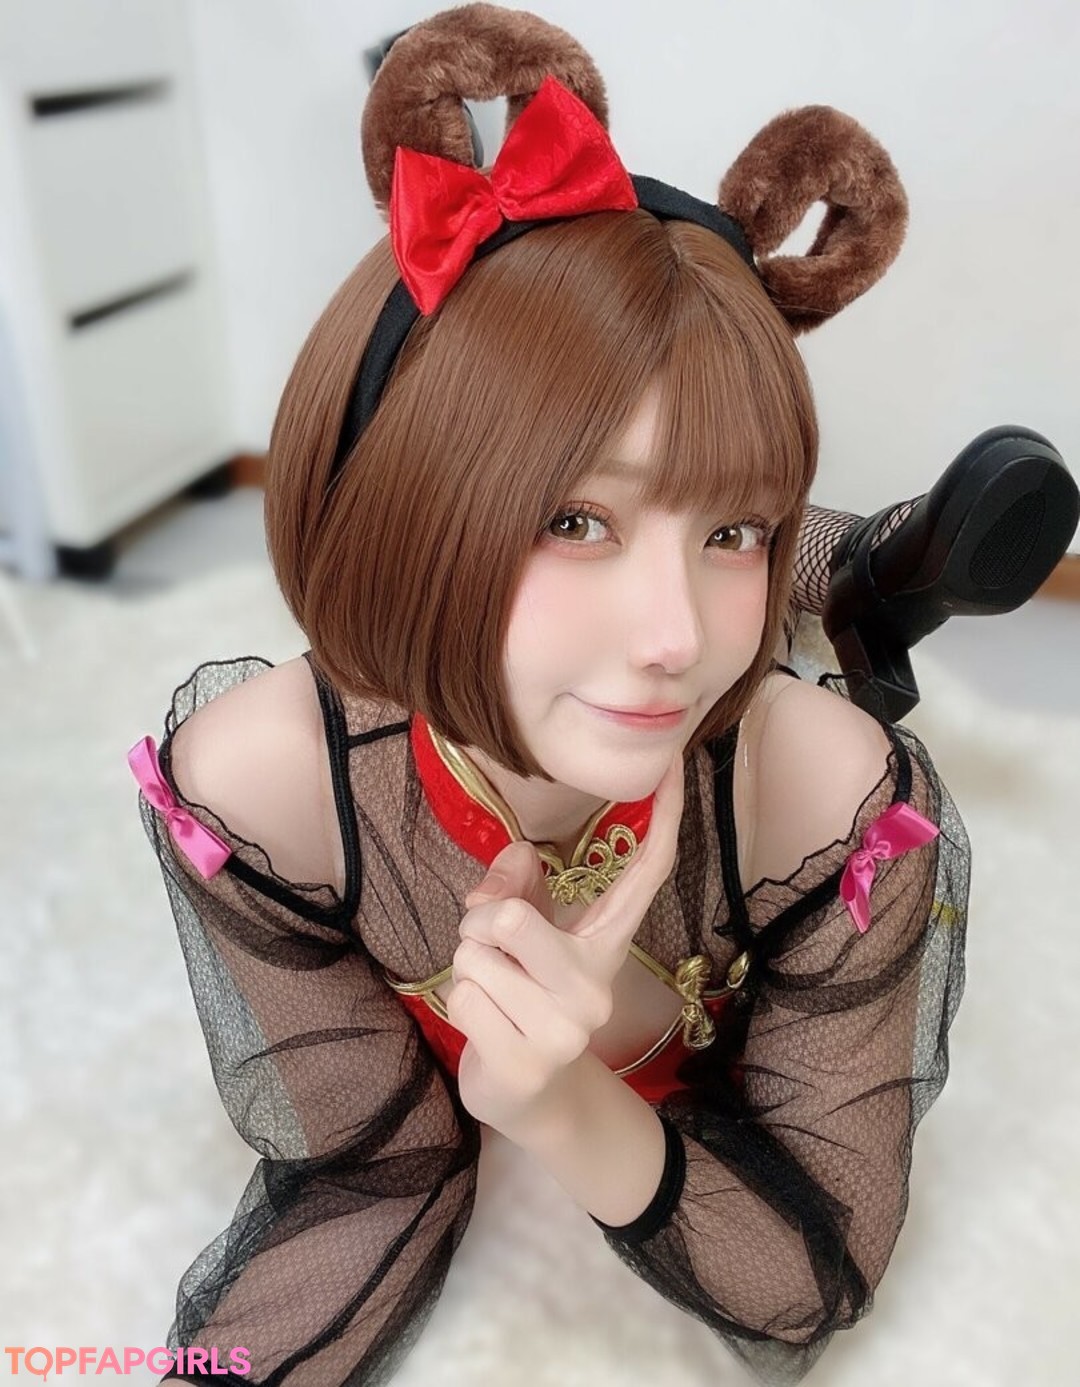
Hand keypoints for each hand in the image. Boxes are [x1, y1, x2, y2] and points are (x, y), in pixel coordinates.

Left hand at [445, 750, 684, 1136]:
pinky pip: (464, 997)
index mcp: (605, 944)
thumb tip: (510, 866)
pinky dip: (459, 1005)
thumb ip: (514, 888)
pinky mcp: (529, 1062)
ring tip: (494, 997)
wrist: (529, 1095)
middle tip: (491, 953)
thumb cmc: (522, 996)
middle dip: (478, 927)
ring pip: (474, 959)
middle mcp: (596, 985)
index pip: (645, 873)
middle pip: (511, 918)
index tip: (673, 761)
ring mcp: (566, 1029)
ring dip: (467, 972)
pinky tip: (487, 1028)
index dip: (662, 816)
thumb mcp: (523, 937)